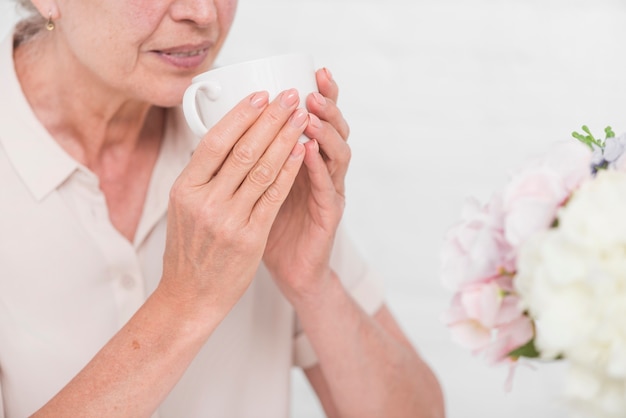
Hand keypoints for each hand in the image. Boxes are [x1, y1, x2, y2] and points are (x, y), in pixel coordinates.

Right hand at [158, 90, 307, 316]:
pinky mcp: (250, 237)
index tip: (261, 95)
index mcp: (184, 189)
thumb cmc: (190, 249)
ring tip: (301, 117)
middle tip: (290, 97)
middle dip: (271, 118)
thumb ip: (201, 176)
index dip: (241, 115)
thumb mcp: (183, 208)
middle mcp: (205, 202)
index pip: (215, 142)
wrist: (191, 296)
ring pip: (263, 169)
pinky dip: (289, 171)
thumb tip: (222, 138)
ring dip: (286, 139)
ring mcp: (228, 220)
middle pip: (243, 150)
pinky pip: (274, 196)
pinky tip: (301, 152)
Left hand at [263, 68, 350, 303]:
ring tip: (311, 113)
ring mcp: (330, 192)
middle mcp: (323, 171)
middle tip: (315, 84)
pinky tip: (309, 150)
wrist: (289, 270)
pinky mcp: (330, 215)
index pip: (319, 120)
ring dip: (326, 131)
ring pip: (338, 155)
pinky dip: (319, 168)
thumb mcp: (259, 187)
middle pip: (334, 130)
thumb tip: (223, 130)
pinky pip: (328, 188)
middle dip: (327, 105)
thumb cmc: (270, 226)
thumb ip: (252, 161)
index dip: (320, 95)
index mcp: (307, 161)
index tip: (312, 69)